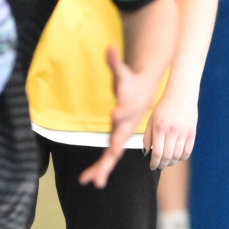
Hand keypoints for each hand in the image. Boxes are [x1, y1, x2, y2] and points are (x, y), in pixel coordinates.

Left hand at [79, 46, 160, 188]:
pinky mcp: (115, 142)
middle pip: (116, 145)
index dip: (119, 117)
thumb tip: (108, 47)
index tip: (114, 118)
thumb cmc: (130, 84)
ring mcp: (119, 137)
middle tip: (101, 171)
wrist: (142, 95)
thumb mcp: (122, 73)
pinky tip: (86, 179)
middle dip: (108, 158)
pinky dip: (97, 169)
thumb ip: (114, 62)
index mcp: (125, 113)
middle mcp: (123, 128)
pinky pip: (106, 158)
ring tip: (89, 182)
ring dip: (100, 170)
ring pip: (110, 157)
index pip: (122, 117)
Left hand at [143, 87, 197, 170]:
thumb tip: (146, 154)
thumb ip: (147, 137)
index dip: (154, 163)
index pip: (157, 152)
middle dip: (162, 164)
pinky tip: (177, 157)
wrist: (181, 95)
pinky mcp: (192, 132)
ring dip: (171, 162)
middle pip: (167, 156)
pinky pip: (188, 151)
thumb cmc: (163, 107)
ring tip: (167, 162)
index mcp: (160, 128)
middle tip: (159, 166)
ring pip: (177, 155)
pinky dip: (182, 157)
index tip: (152, 166)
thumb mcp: (151, 120)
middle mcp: (172, 131)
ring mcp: (183, 132)